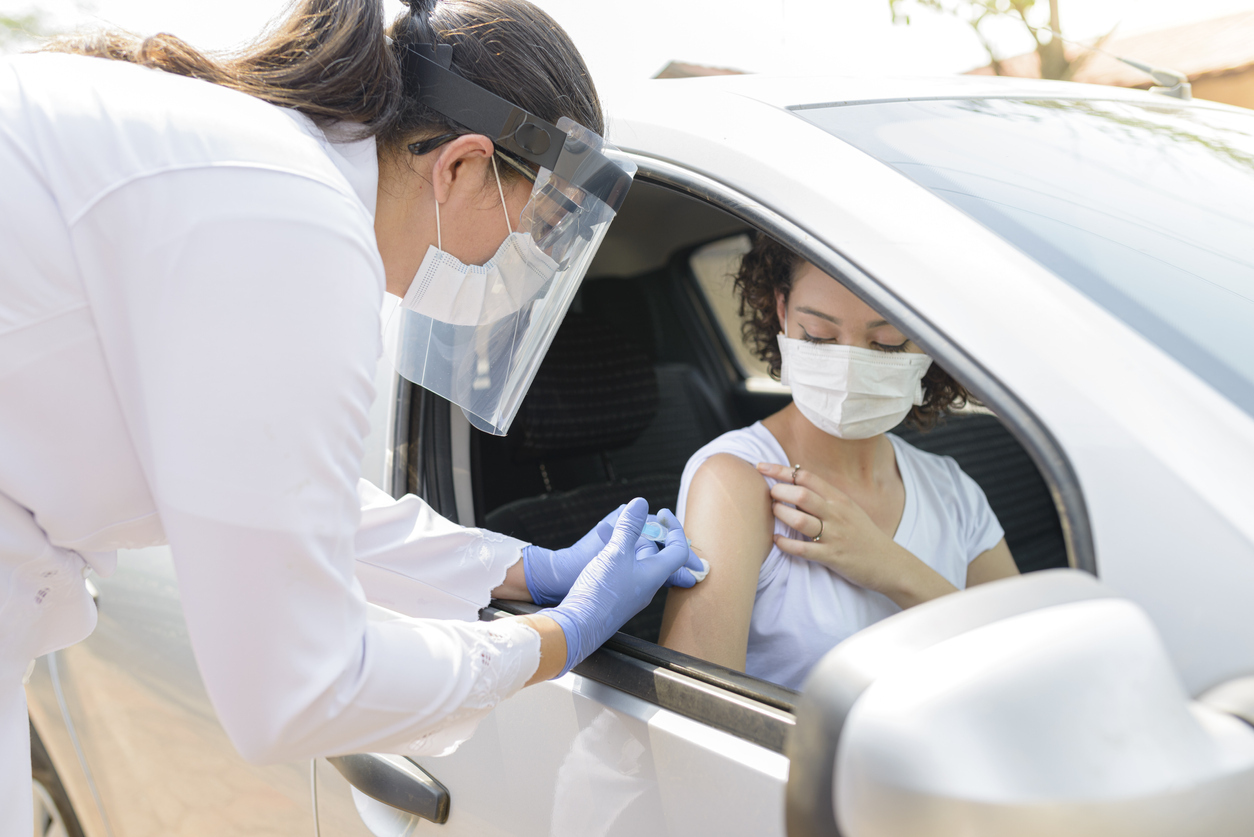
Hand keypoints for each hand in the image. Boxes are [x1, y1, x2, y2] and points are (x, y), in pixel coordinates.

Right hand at [539, 498, 697, 675]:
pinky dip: (615, 554)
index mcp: (654, 575)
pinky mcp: (616, 597)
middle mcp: (647, 586)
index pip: (679, 550)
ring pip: (637, 561)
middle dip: (645, 533)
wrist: (577, 626)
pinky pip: (623, 570)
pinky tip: (599, 548)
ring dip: (626, 542)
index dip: (675, 529)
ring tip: (605, 530)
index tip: (663, 513)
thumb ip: (629, 527)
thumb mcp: (615, 553)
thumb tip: (642, 503)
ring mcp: (631, 592)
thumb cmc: (600, 593)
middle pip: (657, 554)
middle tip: (631, 520)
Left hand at [755, 462, 954, 608]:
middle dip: (778, 492)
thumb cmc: (863, 534)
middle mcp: (836, 513)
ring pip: (800, 520)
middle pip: (801, 495)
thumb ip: (824, 496)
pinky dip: (786, 544)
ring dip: (781, 515)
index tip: (760, 467)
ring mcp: (834, 535)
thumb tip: (794, 484)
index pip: (805, 477)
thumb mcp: (848, 509)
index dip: (780, 470)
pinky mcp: (832, 557)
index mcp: (838, 498)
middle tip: (768, 494)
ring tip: (773, 513)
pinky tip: (776, 540)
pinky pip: (803, 550)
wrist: (889, 563)